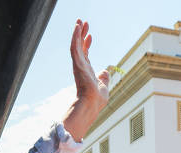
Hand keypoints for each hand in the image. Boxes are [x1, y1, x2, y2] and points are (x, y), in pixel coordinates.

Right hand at [62, 20, 108, 141]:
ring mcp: (78, 65)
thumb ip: (104, 78)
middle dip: (81, 34)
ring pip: (76, 44)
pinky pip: (75, 47)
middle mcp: (81, 67)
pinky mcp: (77, 64)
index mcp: (87, 71)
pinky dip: (75, 36)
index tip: (90, 35)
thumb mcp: (104, 86)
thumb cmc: (97, 100)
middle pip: (80, 46)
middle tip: (83, 22)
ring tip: (79, 21)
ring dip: (77, 32)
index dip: (87, 44)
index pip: (85, 54)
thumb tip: (106, 71)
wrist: (92, 104)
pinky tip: (77, 27)